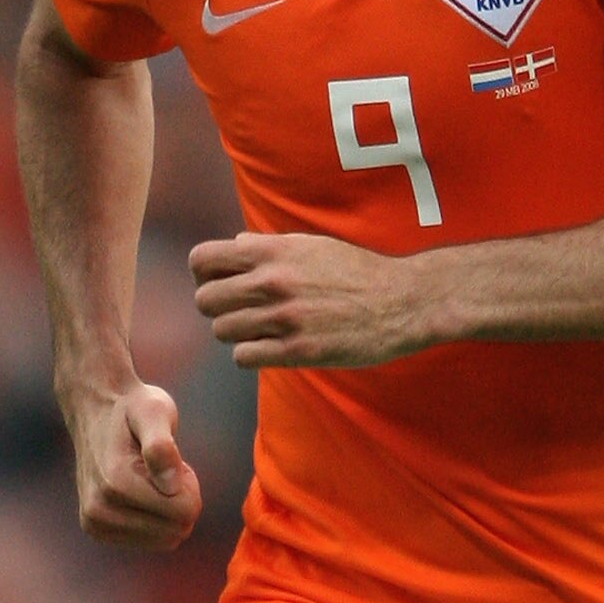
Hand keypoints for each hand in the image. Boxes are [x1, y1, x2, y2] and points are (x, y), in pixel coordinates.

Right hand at [61, 379, 201, 550]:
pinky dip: (154, 519)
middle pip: (177, 530)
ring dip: (168, 510)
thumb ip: (162, 446)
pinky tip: (140, 490)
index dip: (187, 484)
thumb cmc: (132, 408)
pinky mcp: (96, 530)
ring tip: (149, 477)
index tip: (170, 460)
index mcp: (116, 484)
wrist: (94, 408)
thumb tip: (171, 485)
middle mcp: (99, 510)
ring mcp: (95, 524)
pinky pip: (151, 542)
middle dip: (179, 499)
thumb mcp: (154, 411)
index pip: (185, 512)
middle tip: (161, 468)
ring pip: (166, 539)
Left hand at [191, 232, 429, 368]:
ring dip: (235, 333)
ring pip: (222, 330)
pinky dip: (251, 354)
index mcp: (273, 251)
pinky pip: (243, 357)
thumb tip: (233, 247)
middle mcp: (273, 282)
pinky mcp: (297, 351)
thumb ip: (268, 247)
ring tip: (260, 329)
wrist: (401, 301)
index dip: (203, 274)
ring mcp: (284, 318)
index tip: (218, 282)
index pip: (202, 260)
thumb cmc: (356, 272)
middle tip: (239, 311)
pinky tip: (271, 347)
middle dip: (217, 307)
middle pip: (205, 300)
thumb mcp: (312, 245)